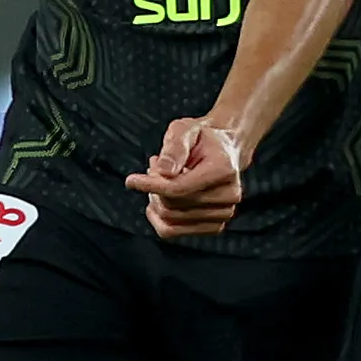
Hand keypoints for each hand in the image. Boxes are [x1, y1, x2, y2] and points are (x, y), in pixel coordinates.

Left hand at [126, 117, 247, 239]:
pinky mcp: (215, 225)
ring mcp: (224, 213)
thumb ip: (174, 147)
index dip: (151, 186)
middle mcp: (229, 194)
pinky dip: (161, 216)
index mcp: (223, 169)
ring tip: (160, 179)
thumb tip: (163, 171)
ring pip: (171, 221)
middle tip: (154, 168)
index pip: (179, 189)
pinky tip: (162, 197)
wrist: (223, 149)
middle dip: (154, 189)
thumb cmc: (201, 138)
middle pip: (172, 207)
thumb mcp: (184, 129)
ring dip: (157, 201)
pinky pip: (174, 232)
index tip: (131, 180)